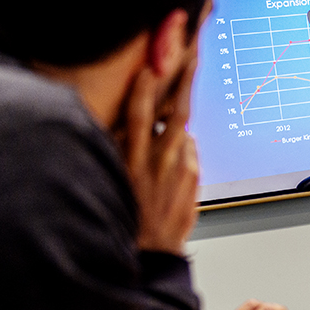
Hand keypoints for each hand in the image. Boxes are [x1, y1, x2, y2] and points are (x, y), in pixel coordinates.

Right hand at [120, 57, 199, 254]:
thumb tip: (137, 124)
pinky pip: (191, 152)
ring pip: (185, 131)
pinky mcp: (195, 179)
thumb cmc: (126, 217)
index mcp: (132, 162)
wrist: (150, 252)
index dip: (145, 89)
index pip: (140, 117)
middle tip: (192, 57)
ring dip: (182, 116)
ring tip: (182, 98)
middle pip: (177, 114)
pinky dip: (183, 146)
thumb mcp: (114, 180)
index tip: (150, 68)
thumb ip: (124, 150)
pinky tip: (174, 152)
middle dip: (184, 82)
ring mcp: (181, 171)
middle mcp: (159, 164)